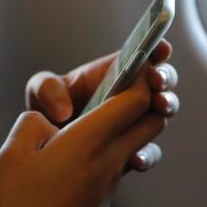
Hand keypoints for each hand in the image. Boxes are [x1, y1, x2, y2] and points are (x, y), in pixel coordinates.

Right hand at [0, 45, 176, 206]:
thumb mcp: (13, 155)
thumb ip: (34, 122)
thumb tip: (53, 118)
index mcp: (90, 140)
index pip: (134, 96)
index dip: (141, 70)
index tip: (144, 53)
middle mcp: (110, 156)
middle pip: (152, 115)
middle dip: (154, 90)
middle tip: (147, 71)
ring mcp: (112, 177)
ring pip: (145, 136)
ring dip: (143, 115)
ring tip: (129, 100)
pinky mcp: (106, 194)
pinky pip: (128, 155)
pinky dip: (127, 140)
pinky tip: (104, 140)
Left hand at [24, 40, 177, 172]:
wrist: (45, 145)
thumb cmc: (48, 106)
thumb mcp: (41, 90)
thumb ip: (48, 89)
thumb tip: (65, 111)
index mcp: (115, 71)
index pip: (144, 54)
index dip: (157, 48)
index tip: (160, 48)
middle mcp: (131, 94)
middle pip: (162, 81)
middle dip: (164, 78)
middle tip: (157, 81)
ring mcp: (134, 122)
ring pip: (160, 113)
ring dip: (165, 108)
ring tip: (159, 108)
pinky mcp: (130, 149)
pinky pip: (147, 152)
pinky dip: (147, 154)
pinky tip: (136, 158)